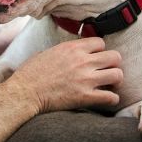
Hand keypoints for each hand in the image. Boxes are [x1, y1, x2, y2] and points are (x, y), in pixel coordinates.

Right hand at [7, 38, 122, 113]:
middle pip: (115, 57)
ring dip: (114, 80)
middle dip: (112, 64)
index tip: (95, 58)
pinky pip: (111, 97)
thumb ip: (65, 51)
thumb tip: (73, 52)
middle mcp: (82, 61)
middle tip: (105, 71)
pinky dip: (111, 99)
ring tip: (108, 84)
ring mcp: (85, 79)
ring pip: (118, 75)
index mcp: (72, 48)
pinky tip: (104, 99)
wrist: (24, 93)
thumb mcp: (47, 52)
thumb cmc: (30, 73)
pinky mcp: (85, 97)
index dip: (100, 51)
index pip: (101, 43)